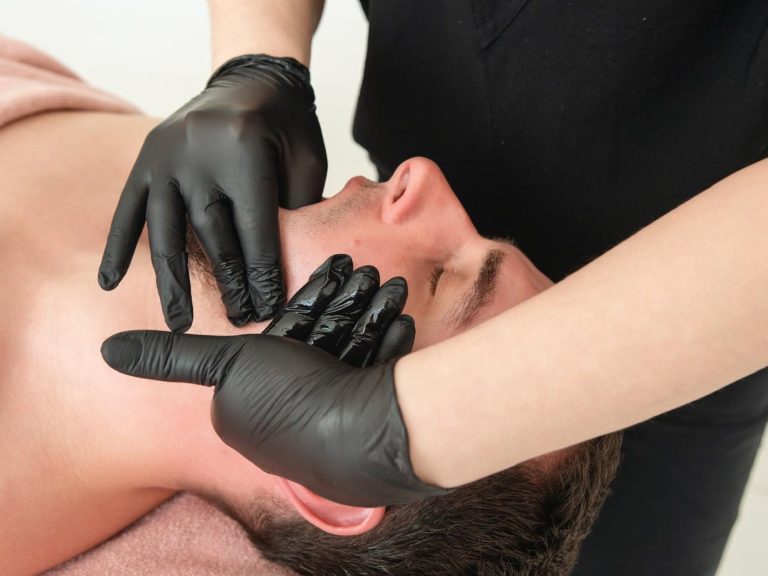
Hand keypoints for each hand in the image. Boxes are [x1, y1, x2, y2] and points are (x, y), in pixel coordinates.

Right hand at [98, 54, 326, 330]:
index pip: (254, 228)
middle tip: (236, 320)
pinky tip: (111, 282)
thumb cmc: (287, 126)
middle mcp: (198, 154)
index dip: (262, 273)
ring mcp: (165, 156)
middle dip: (227, 283)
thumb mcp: (306, 160)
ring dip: (172, 281)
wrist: (252, 78)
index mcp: (243, 151)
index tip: (267, 308)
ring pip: (167, 231)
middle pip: (212, 234)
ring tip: (178, 323)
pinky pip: (128, 209)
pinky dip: (119, 246)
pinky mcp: (146, 159)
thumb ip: (295, 208)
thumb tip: (282, 270)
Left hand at [101, 255, 449, 505]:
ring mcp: (339, 421)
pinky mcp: (372, 422)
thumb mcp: (224, 365)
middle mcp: (298, 418)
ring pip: (354, 353)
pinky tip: (399, 320)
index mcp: (259, 407)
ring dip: (370, 314)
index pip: (284, 340)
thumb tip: (106, 351)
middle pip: (322, 343)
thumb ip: (170, 358)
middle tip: (366, 271)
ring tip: (389, 284)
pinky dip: (387, 344)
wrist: (364, 437)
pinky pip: (377, 373)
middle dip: (345, 303)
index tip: (333, 268)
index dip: (308, 300)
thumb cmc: (291, 399)